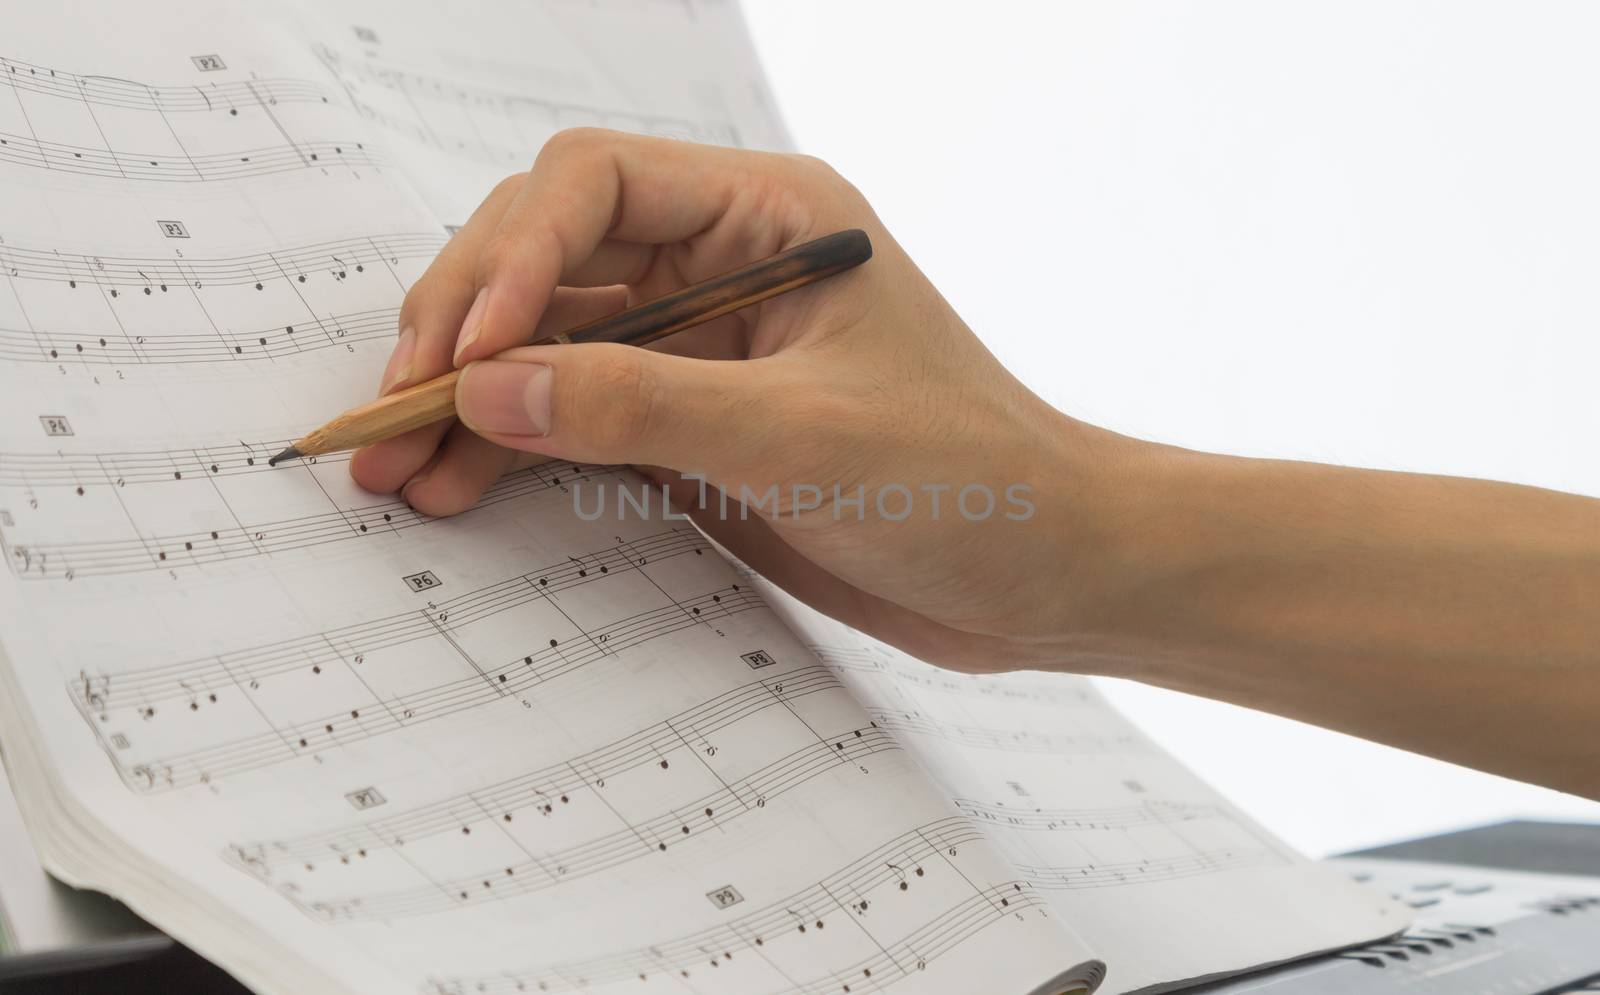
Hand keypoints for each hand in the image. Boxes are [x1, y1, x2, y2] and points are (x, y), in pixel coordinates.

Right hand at [351, 129, 1112, 672]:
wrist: (1047, 574)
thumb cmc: (972, 481)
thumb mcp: (803, 439)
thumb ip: (645, 406)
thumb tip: (491, 384)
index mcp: (771, 218)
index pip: (597, 185)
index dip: (514, 256)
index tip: (471, 350)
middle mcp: (725, 265)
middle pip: (552, 258)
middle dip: (466, 329)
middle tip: (392, 409)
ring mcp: (704, 348)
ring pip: (552, 346)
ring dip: (471, 398)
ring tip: (392, 467)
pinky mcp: (696, 427)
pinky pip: (581, 417)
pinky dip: (515, 447)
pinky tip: (456, 484)